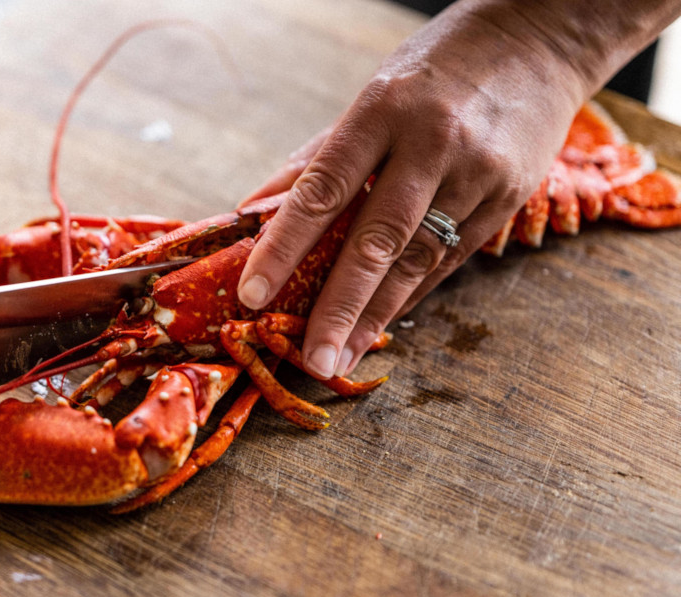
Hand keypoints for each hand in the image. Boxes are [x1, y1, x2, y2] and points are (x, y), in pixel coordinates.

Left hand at [237, 0, 678, 378]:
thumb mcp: (371, 94)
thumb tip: (253, 210)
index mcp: (382, 111)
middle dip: (339, 306)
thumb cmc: (435, 69)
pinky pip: (450, 258)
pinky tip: (381, 325)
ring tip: (341, 358)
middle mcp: (430, 145)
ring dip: (375, 316)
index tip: (253, 293)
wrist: (539, 40)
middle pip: (376, 239)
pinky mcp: (507, 198)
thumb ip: (316, 157)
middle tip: (312, 359)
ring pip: (418, 259)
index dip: (283, 246)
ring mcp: (476, 174)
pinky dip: (412, 295)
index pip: (323, 189)